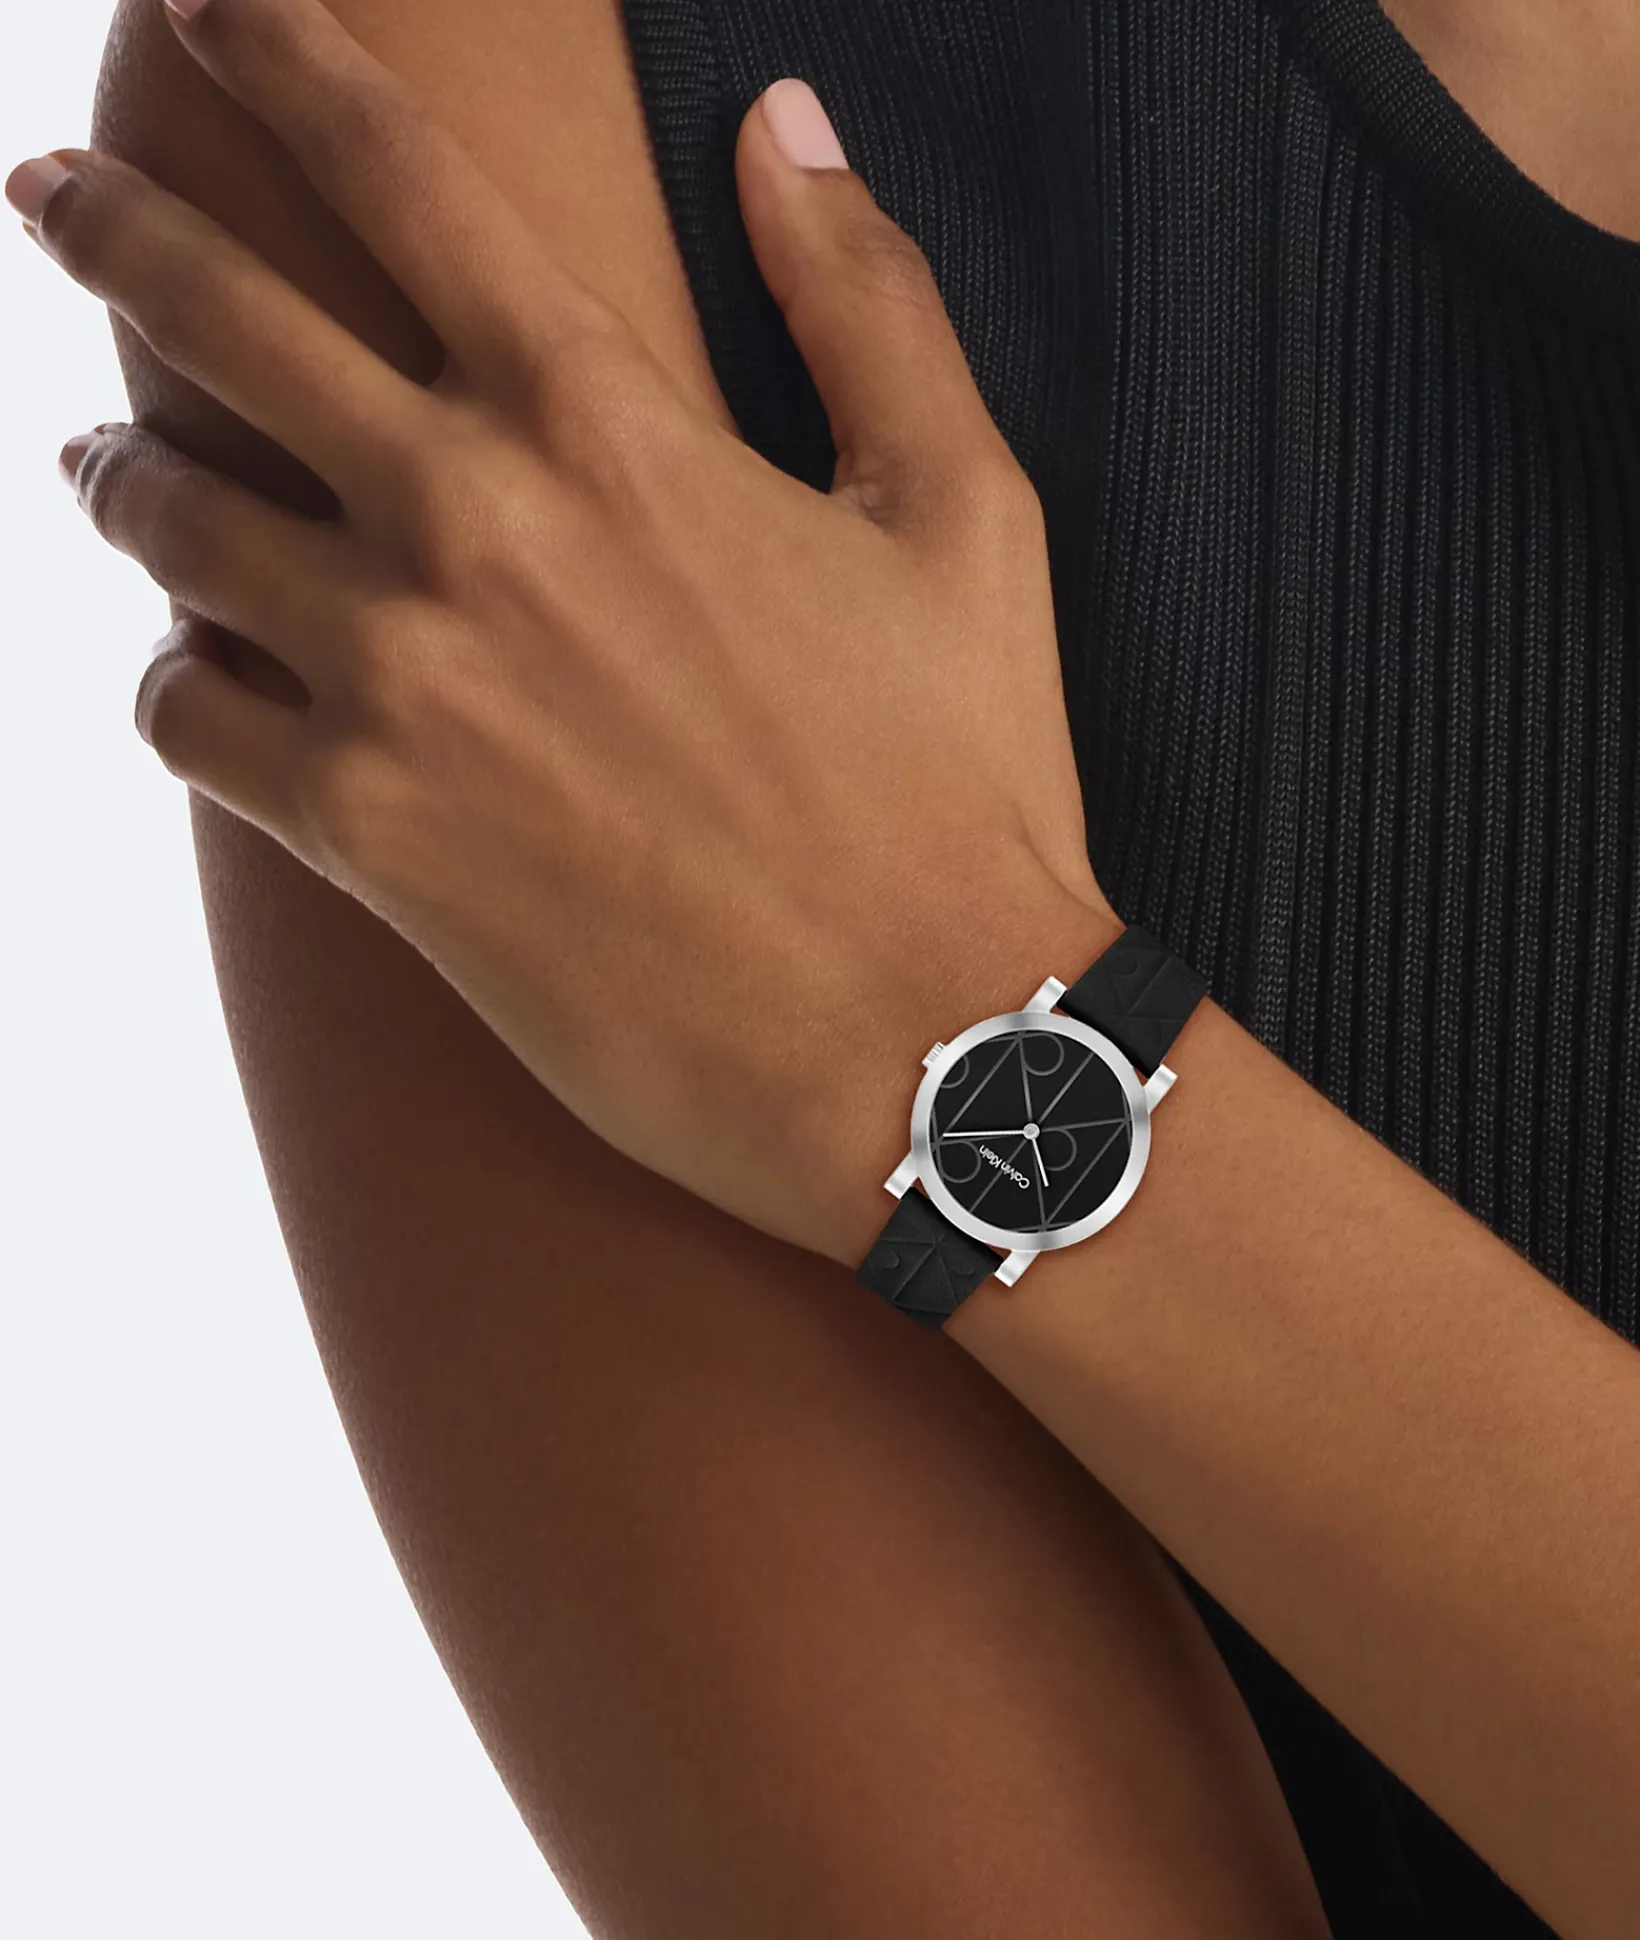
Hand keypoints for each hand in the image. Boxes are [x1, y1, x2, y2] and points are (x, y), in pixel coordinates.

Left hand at [7, 0, 1118, 1263]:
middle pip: (220, 314)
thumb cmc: (960, 781)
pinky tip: (193, 671)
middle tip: (53, 200)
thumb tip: (786, 119)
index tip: (201, 5)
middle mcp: (472, 524)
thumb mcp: (964, 511)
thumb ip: (864, 296)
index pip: (395, 170)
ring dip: (119, 472)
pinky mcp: (368, 837)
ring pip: (168, 519)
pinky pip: (182, 717)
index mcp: (609, 419)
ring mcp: (402, 683)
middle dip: (112, 228)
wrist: (925, 1044)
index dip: (283, 52)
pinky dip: (168, 677)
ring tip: (107, 463)